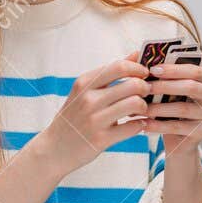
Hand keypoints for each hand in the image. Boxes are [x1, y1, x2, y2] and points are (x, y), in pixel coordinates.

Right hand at [35, 53, 150, 173]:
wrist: (55, 149)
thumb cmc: (75, 116)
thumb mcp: (85, 91)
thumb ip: (111, 73)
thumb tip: (135, 53)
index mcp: (84, 83)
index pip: (119, 67)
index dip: (138, 69)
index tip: (145, 74)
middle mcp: (88, 99)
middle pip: (132, 84)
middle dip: (145, 88)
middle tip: (146, 94)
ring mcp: (94, 120)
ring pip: (135, 104)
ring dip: (144, 107)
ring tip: (141, 111)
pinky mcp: (101, 139)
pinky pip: (132, 127)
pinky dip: (140, 125)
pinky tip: (138, 125)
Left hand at [145, 58, 201, 158]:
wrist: (181, 139)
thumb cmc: (175, 108)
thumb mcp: (173, 90)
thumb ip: (163, 73)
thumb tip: (139, 56)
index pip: (195, 70)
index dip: (174, 69)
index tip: (153, 69)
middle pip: (191, 87)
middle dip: (165, 86)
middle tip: (144, 87)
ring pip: (182, 108)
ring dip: (158, 107)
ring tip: (139, 106)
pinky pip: (177, 127)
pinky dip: (158, 125)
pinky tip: (144, 122)